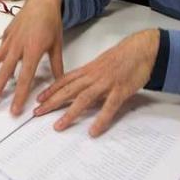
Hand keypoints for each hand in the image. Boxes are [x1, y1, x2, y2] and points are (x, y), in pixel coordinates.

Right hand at [0, 0, 63, 114]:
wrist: (42, 1)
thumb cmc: (52, 23)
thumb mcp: (57, 45)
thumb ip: (57, 66)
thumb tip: (59, 84)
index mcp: (33, 50)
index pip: (25, 78)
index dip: (19, 95)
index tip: (13, 110)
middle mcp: (18, 46)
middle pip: (3, 73)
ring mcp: (9, 40)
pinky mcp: (5, 36)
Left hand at [33, 29, 159, 136]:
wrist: (142, 48)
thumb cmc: (123, 56)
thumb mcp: (102, 63)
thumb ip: (91, 75)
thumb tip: (81, 88)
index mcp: (89, 70)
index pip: (65, 80)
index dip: (51, 90)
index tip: (39, 99)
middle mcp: (93, 76)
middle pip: (68, 90)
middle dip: (51, 102)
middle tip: (37, 114)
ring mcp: (106, 83)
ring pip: (83, 99)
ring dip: (69, 113)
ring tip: (58, 126)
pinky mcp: (120, 90)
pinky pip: (109, 107)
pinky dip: (100, 120)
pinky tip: (93, 131)